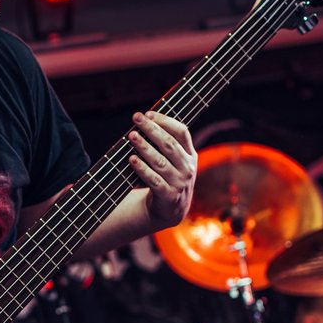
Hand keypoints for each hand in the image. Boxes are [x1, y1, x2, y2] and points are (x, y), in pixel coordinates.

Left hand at [127, 110, 195, 227]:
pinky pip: (154, 180)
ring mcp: (180, 182)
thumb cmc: (168, 178)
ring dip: (145, 147)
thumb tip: (144, 121)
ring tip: (132, 136)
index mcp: (190, 154)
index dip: (166, 121)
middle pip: (169, 144)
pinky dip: (142, 169)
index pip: (182, 132)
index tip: (149, 113)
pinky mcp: (169, 195)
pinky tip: (132, 159)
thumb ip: (165, 144)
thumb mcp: (174, 161)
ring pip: (161, 161)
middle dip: (152, 129)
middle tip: (136, 118)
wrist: (171, 209)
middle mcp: (187, 167)